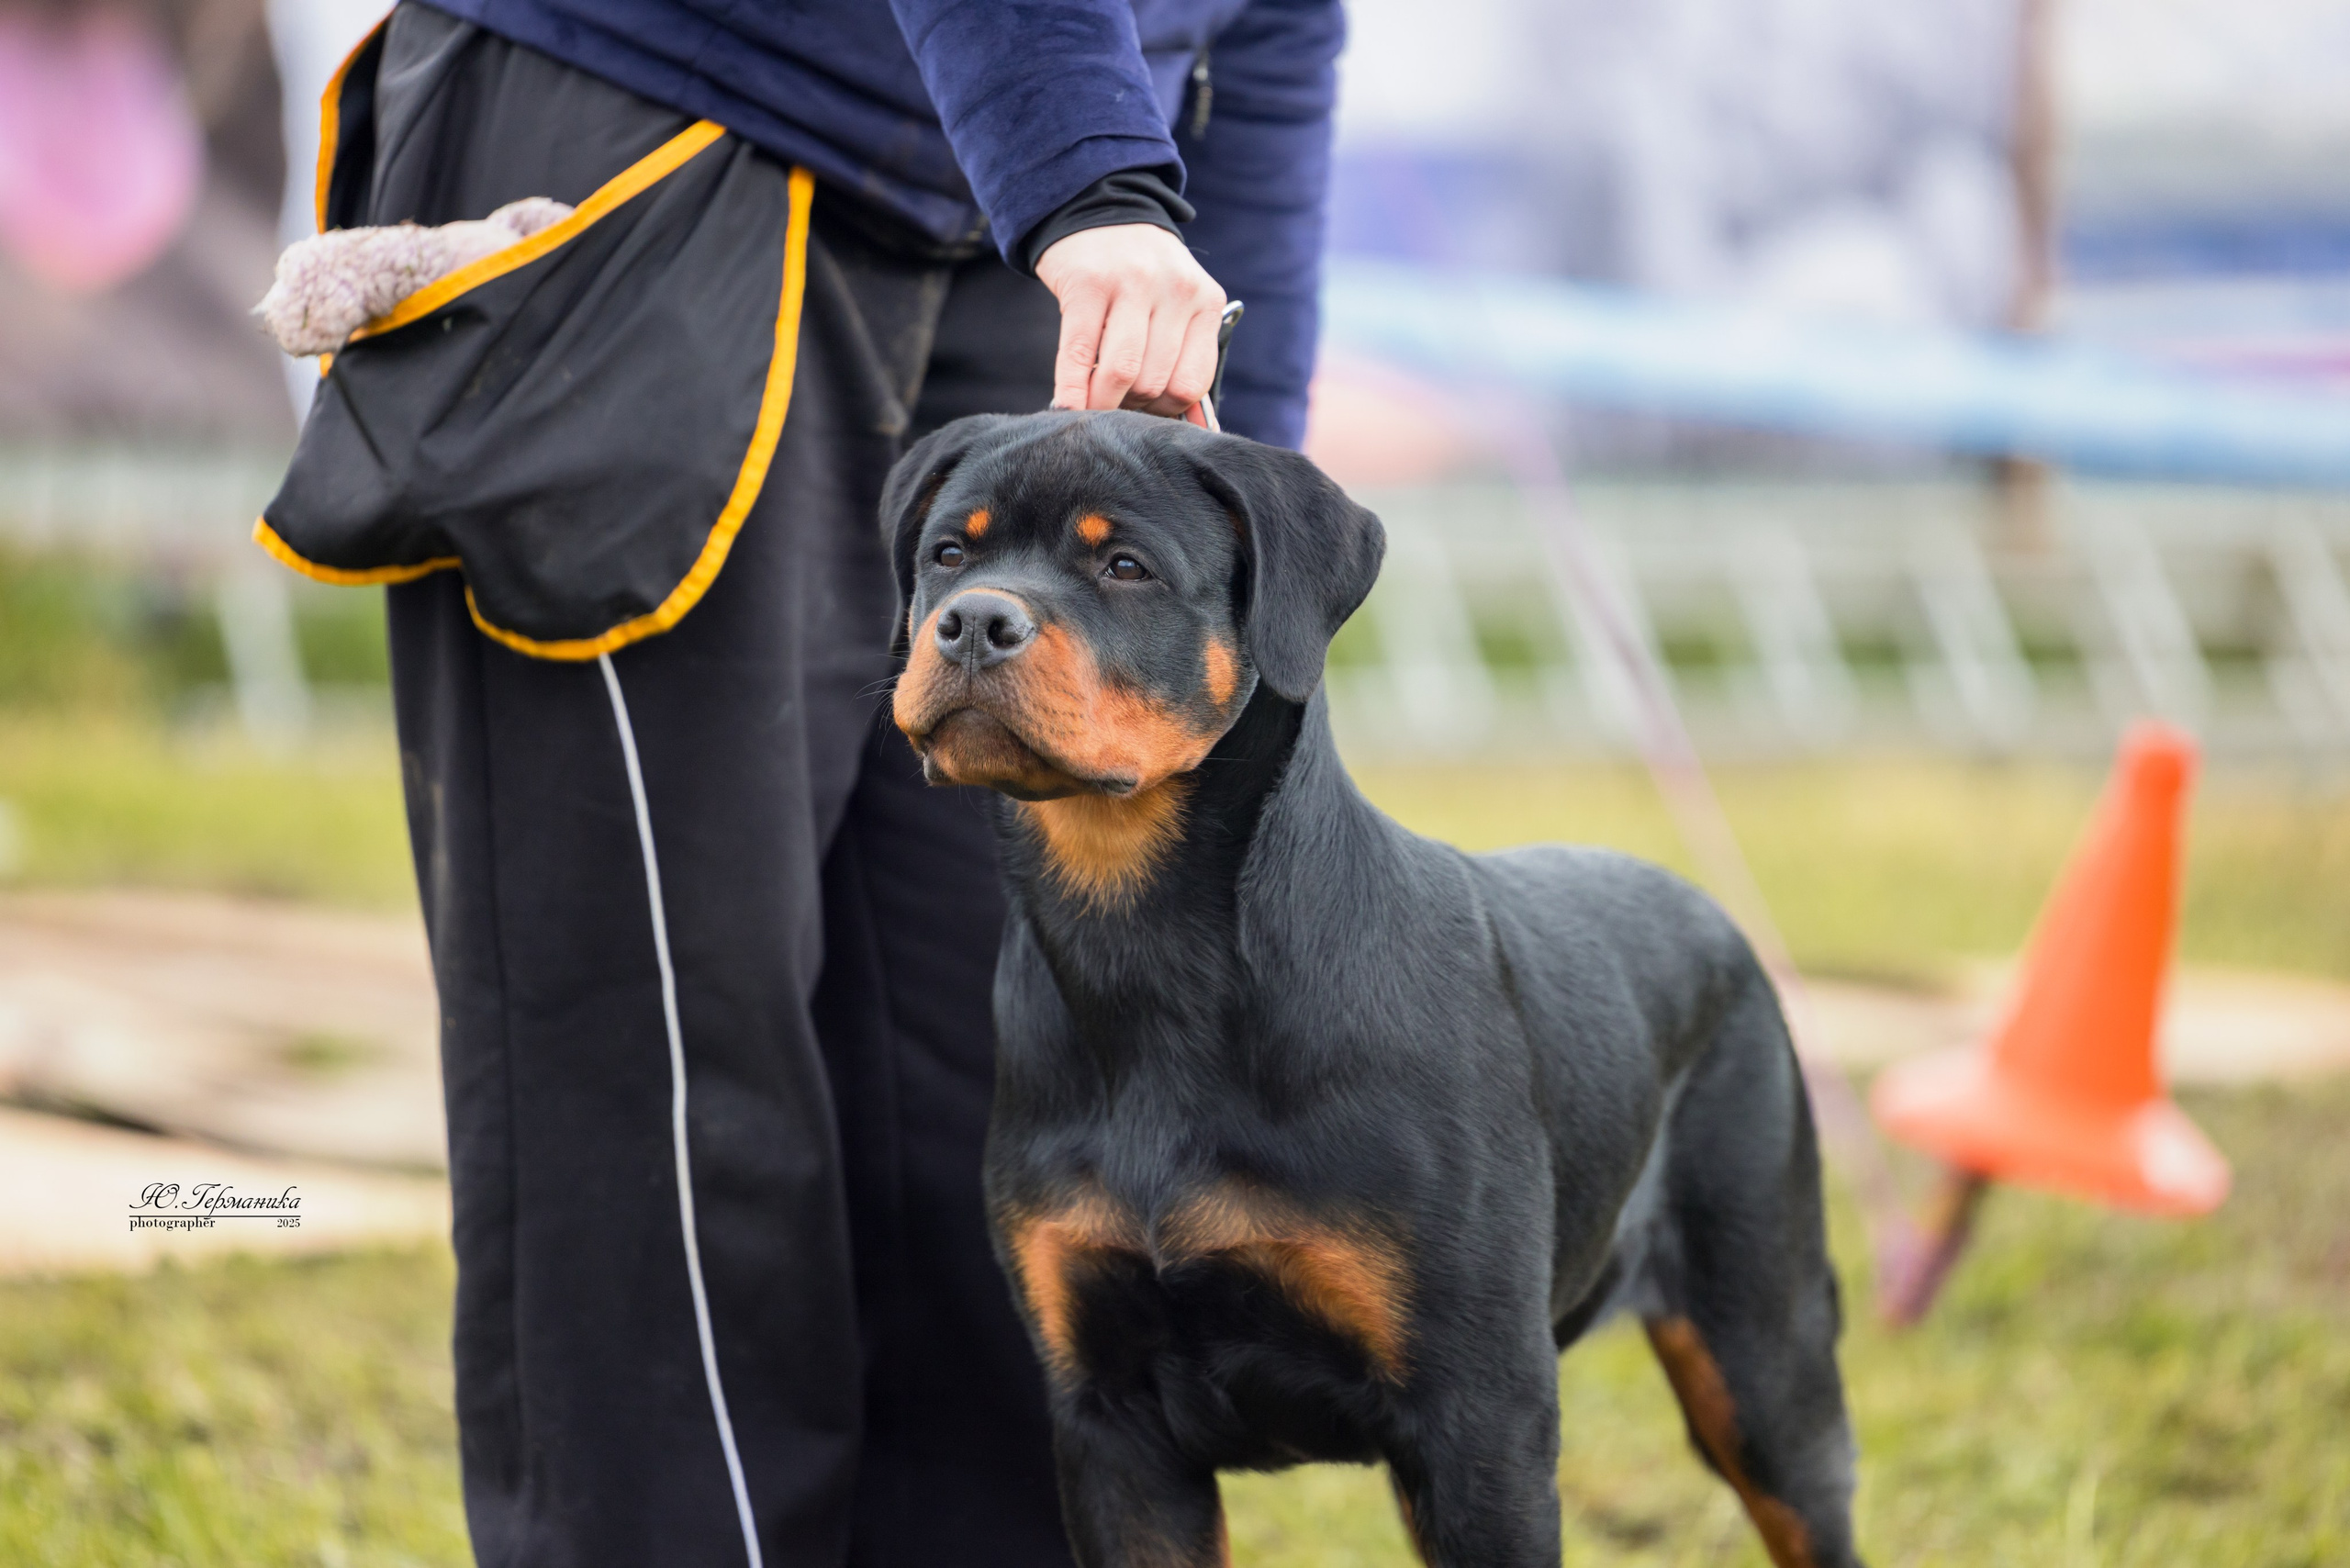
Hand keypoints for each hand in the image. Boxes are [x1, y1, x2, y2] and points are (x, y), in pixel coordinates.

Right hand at [1035, 224, 1225, 420]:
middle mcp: (1174, 289)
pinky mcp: (1087, 284)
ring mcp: (1131, 283)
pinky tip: (1065, 407)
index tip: (1145, 409)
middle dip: (1131, 406)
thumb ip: (1184, 357)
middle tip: (1114, 403)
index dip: (1165, 410)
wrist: (1099, 212)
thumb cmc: (1140, 276)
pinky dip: (1071, 390)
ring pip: (1123, 373)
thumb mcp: (1177, 305)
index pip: (1191, 383)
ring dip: (1102, 403)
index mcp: (1204, 301)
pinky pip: (1079, 354)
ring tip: (1092, 406)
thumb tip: (1189, 428)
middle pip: (1155, 382)